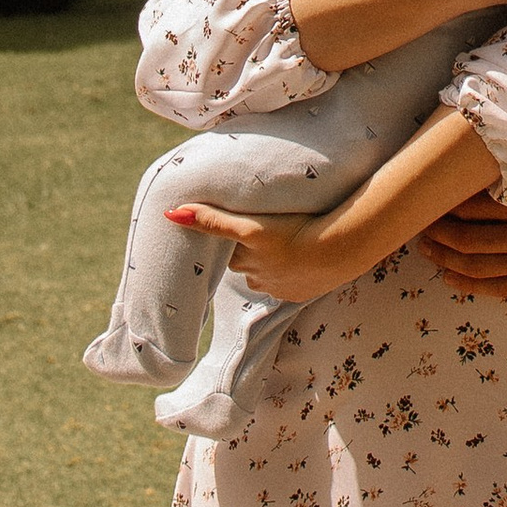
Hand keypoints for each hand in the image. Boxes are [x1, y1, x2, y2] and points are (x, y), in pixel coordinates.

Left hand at [166, 200, 351, 304]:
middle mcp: (261, 280)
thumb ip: (211, 219)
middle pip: (249, 266)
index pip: (232, 253)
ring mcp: (284, 288)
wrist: (337, 249)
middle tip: (263, 235)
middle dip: (253, 254)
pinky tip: (303, 259)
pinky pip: (293, 283)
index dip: (234, 242)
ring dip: (274, 264)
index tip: (241, 231)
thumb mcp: (248, 225)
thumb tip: (170, 214)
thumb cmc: (292, 232)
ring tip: (285, 245)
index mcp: (247, 263)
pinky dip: (295, 273)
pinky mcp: (304, 293)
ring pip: (270, 275)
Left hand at [418, 195, 506, 297]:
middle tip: (420, 227)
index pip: (474, 208)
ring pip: (479, 267)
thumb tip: (478, 168)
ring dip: (447, 260)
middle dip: (439, 234)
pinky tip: (451, 279)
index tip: (431, 200)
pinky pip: (501, 288)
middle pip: (469, 240)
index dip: (447, 206)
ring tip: (428, 251)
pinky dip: (472, 285)